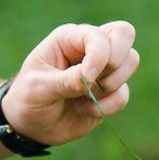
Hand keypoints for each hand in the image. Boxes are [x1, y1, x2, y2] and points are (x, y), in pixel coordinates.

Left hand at [0, 21, 140, 146]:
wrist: (30, 125)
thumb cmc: (27, 99)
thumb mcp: (37, 89)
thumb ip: (65, 81)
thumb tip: (91, 78)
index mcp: (68, 38)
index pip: (99, 34)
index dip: (100, 55)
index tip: (87, 78)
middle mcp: (88, 48)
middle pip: (124, 33)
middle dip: (116, 61)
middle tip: (96, 80)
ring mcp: (102, 68)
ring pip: (131, 61)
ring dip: (110, 86)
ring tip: (83, 96)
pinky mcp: (109, 91)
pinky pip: (123, 95)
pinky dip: (106, 107)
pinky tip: (83, 109)